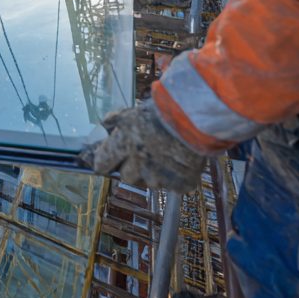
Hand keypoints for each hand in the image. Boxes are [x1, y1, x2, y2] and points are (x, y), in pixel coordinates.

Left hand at [79, 100, 208, 190]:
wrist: (196, 118)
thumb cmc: (163, 111)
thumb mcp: (132, 111)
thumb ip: (114, 122)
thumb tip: (104, 127)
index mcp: (123, 146)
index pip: (101, 164)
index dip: (104, 161)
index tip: (108, 159)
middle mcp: (138, 166)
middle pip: (126, 177)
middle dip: (131, 167)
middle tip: (143, 154)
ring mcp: (159, 178)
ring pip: (149, 182)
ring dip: (153, 172)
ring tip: (165, 154)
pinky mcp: (179, 185)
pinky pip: (171, 185)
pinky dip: (174, 177)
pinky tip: (179, 161)